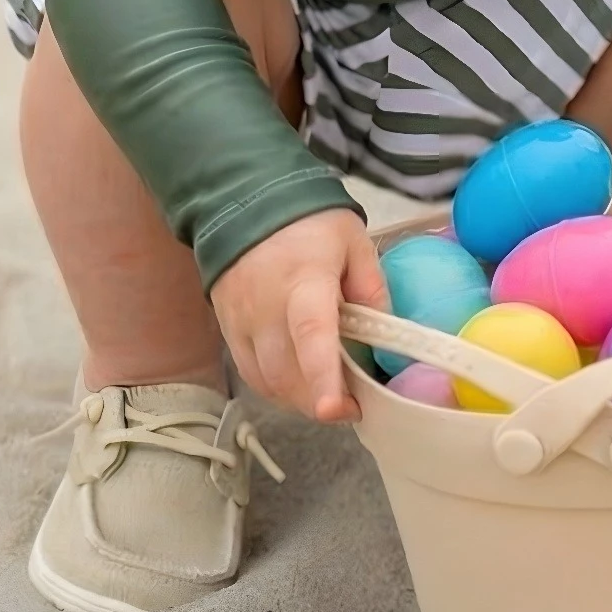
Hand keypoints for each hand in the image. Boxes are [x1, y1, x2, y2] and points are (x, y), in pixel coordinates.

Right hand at [211, 207, 388, 423]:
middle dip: (321, 401)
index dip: (324, 376)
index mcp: (304, 281)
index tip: (336, 409)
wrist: (246, 202)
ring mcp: (241, 323)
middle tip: (353, 406)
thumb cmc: (309, 223)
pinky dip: (277, 390)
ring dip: (300, 400)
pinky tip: (299, 385)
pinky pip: (252, 375)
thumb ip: (371, 287)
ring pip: (269, 382)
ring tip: (329, 395)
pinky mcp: (228, 331)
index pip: (311, 335)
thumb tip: (383, 333)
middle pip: (289, 373)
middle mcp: (266, 308)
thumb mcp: (353, 241)